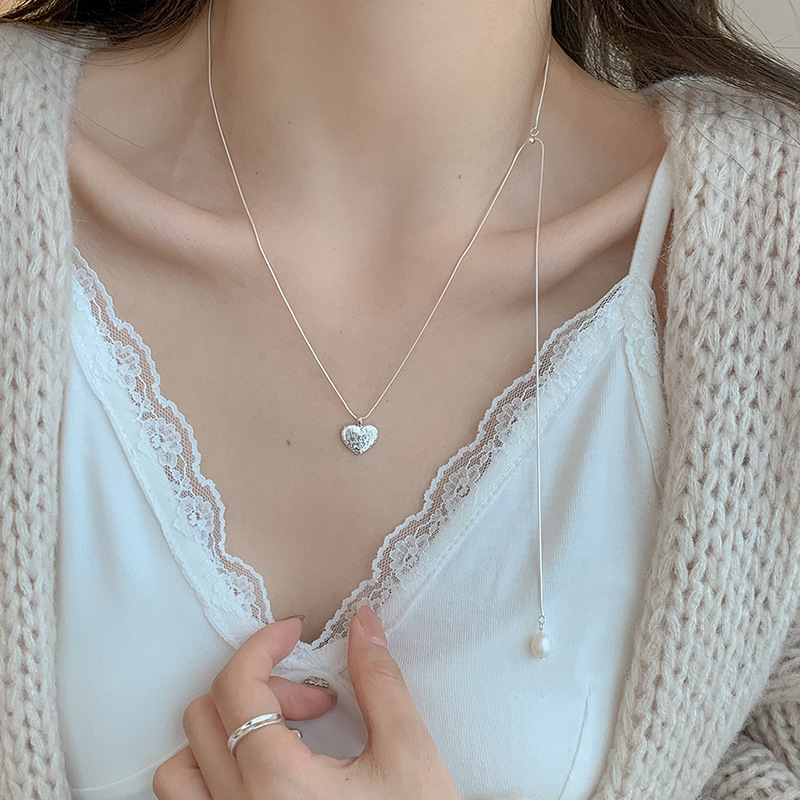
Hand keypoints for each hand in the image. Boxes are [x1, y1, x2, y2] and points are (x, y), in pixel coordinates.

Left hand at [153, 604, 462, 799]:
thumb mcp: (407, 754)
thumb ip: (379, 681)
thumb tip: (363, 626)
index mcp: (277, 782)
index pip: (236, 686)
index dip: (263, 644)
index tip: (291, 633)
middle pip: (205, 716)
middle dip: (260, 689)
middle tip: (312, 702)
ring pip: (179, 770)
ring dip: (220, 734)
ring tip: (275, 735)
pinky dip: (212, 773)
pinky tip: (261, 772)